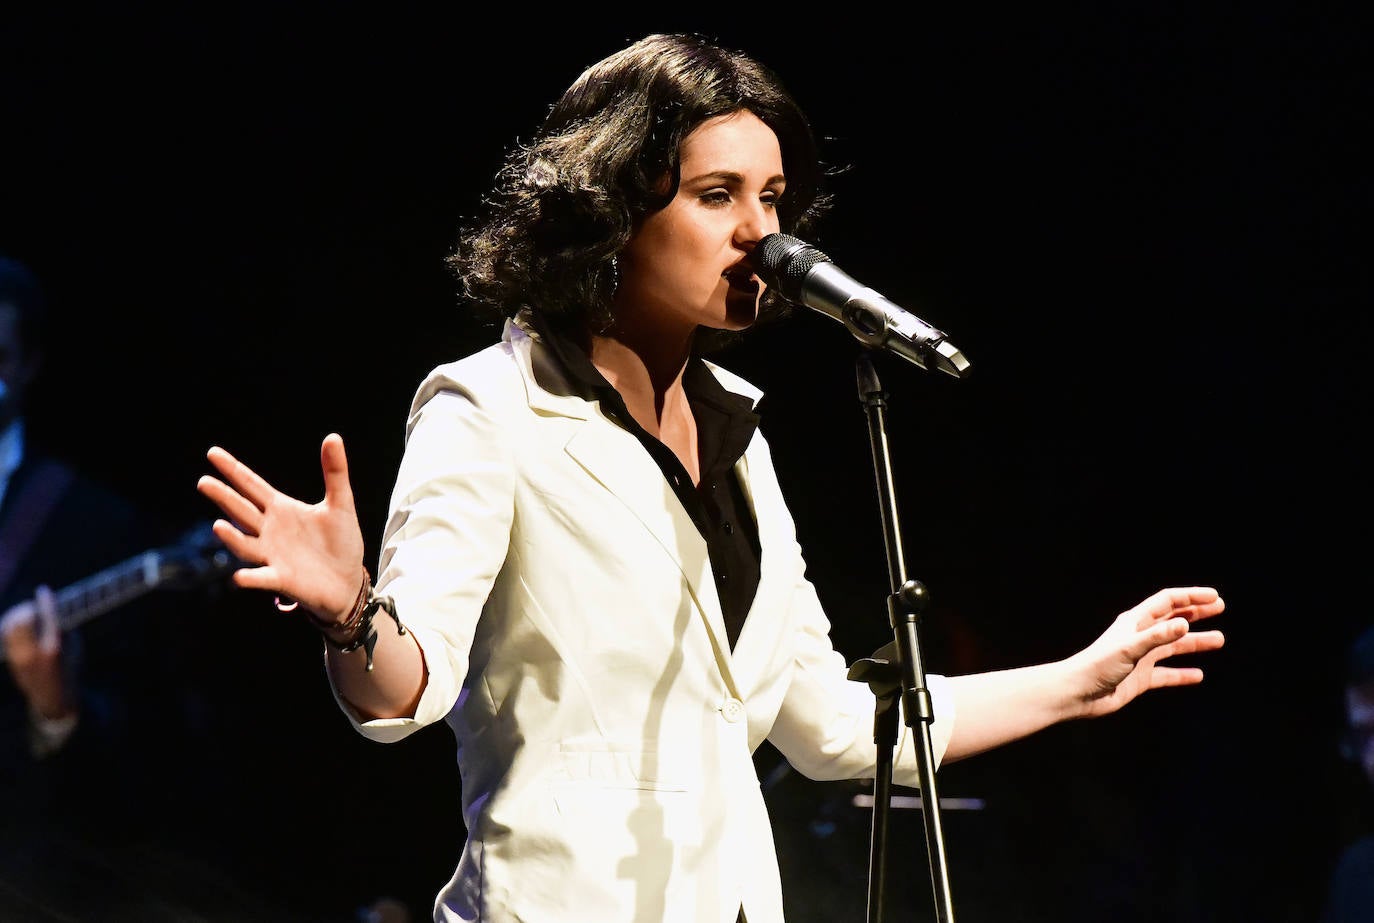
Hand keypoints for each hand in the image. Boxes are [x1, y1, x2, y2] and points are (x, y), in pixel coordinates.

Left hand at [1, 585, 73, 719]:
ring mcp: (19, 657)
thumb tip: (50, 608)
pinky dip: (12, 625)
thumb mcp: (74, 648)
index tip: (43, 590)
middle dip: (28, 608)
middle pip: (22, 619)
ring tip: (26, 613)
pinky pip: (6, 635)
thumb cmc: (68, 668)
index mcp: (53, 648)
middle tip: (34, 606)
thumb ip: (62, 627)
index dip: (45, 600)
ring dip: (17, 615)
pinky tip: (19, 622)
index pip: (46, 617)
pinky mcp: (11, 660)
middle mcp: (32, 653)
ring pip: (10, 625)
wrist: (53, 697)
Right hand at [197, 433, 365, 622]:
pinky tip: (238, 577)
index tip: (212, 453)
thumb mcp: (341, 504)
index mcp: (281, 509)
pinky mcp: (281, 579)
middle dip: (223, 497)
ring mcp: (272, 555)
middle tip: (204, 482)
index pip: (251, 485)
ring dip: (232, 537)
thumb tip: (333, 436)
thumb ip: (335, 473)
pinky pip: (262, 578)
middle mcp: (270, 530)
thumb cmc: (340, 542)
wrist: (349, 581)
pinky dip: (250, 578)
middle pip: (242, 510)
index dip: (233, 469)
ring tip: (218, 526)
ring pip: (245, 544)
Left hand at [1070, 586, 1225, 717]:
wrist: (1078, 693)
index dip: (1190, 597)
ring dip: (1195, 642)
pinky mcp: (1140, 678)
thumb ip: (1157, 636)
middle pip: (1173, 619)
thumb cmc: (1098, 665)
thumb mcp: (1130, 648)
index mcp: (1135, 622)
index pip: (1167, 602)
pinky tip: (1198, 675)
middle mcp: (1139, 636)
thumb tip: (1185, 623)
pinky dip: (1183, 674)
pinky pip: (1167, 674)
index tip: (1214, 597)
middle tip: (1220, 607)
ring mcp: (1141, 657)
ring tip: (1219, 640)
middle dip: (1196, 612)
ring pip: (1173, 646)